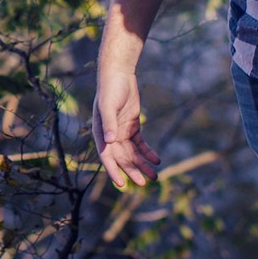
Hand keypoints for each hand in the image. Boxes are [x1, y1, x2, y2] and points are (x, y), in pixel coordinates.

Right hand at [93, 68, 160, 188]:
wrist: (118, 74)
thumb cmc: (110, 89)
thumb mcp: (109, 105)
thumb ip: (109, 123)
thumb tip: (109, 141)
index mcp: (100, 133)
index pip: (106, 157)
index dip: (113, 171)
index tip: (122, 184)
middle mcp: (110, 135)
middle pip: (122, 158)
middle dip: (132, 171)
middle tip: (144, 183)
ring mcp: (121, 131)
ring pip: (133, 153)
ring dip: (142, 164)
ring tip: (154, 176)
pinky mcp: (132, 126)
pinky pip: (140, 144)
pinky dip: (148, 152)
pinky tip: (157, 159)